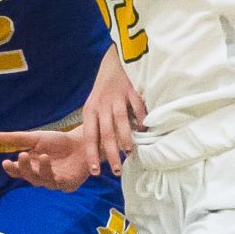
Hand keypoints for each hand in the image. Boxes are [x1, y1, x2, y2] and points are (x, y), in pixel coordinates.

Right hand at [0, 127, 99, 190]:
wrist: (83, 141)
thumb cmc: (59, 140)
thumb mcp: (37, 137)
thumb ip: (19, 139)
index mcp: (32, 166)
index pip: (18, 171)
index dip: (11, 169)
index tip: (5, 162)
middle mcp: (41, 176)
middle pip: (29, 177)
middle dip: (25, 168)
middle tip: (22, 155)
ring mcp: (55, 182)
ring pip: (43, 181)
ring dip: (41, 170)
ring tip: (43, 156)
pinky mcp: (68, 185)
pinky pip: (59, 184)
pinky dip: (55, 178)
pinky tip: (53, 169)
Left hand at [79, 52, 144, 175]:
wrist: (114, 61)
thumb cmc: (105, 90)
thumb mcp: (95, 106)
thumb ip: (99, 125)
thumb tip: (103, 151)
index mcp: (90, 110)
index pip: (90, 137)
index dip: (91, 154)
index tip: (94, 172)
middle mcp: (101, 105)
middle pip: (106, 133)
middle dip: (111, 154)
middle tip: (116, 170)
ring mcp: (116, 97)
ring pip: (120, 121)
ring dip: (125, 138)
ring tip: (129, 153)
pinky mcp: (130, 90)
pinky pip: (137, 106)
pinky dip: (141, 118)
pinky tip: (144, 129)